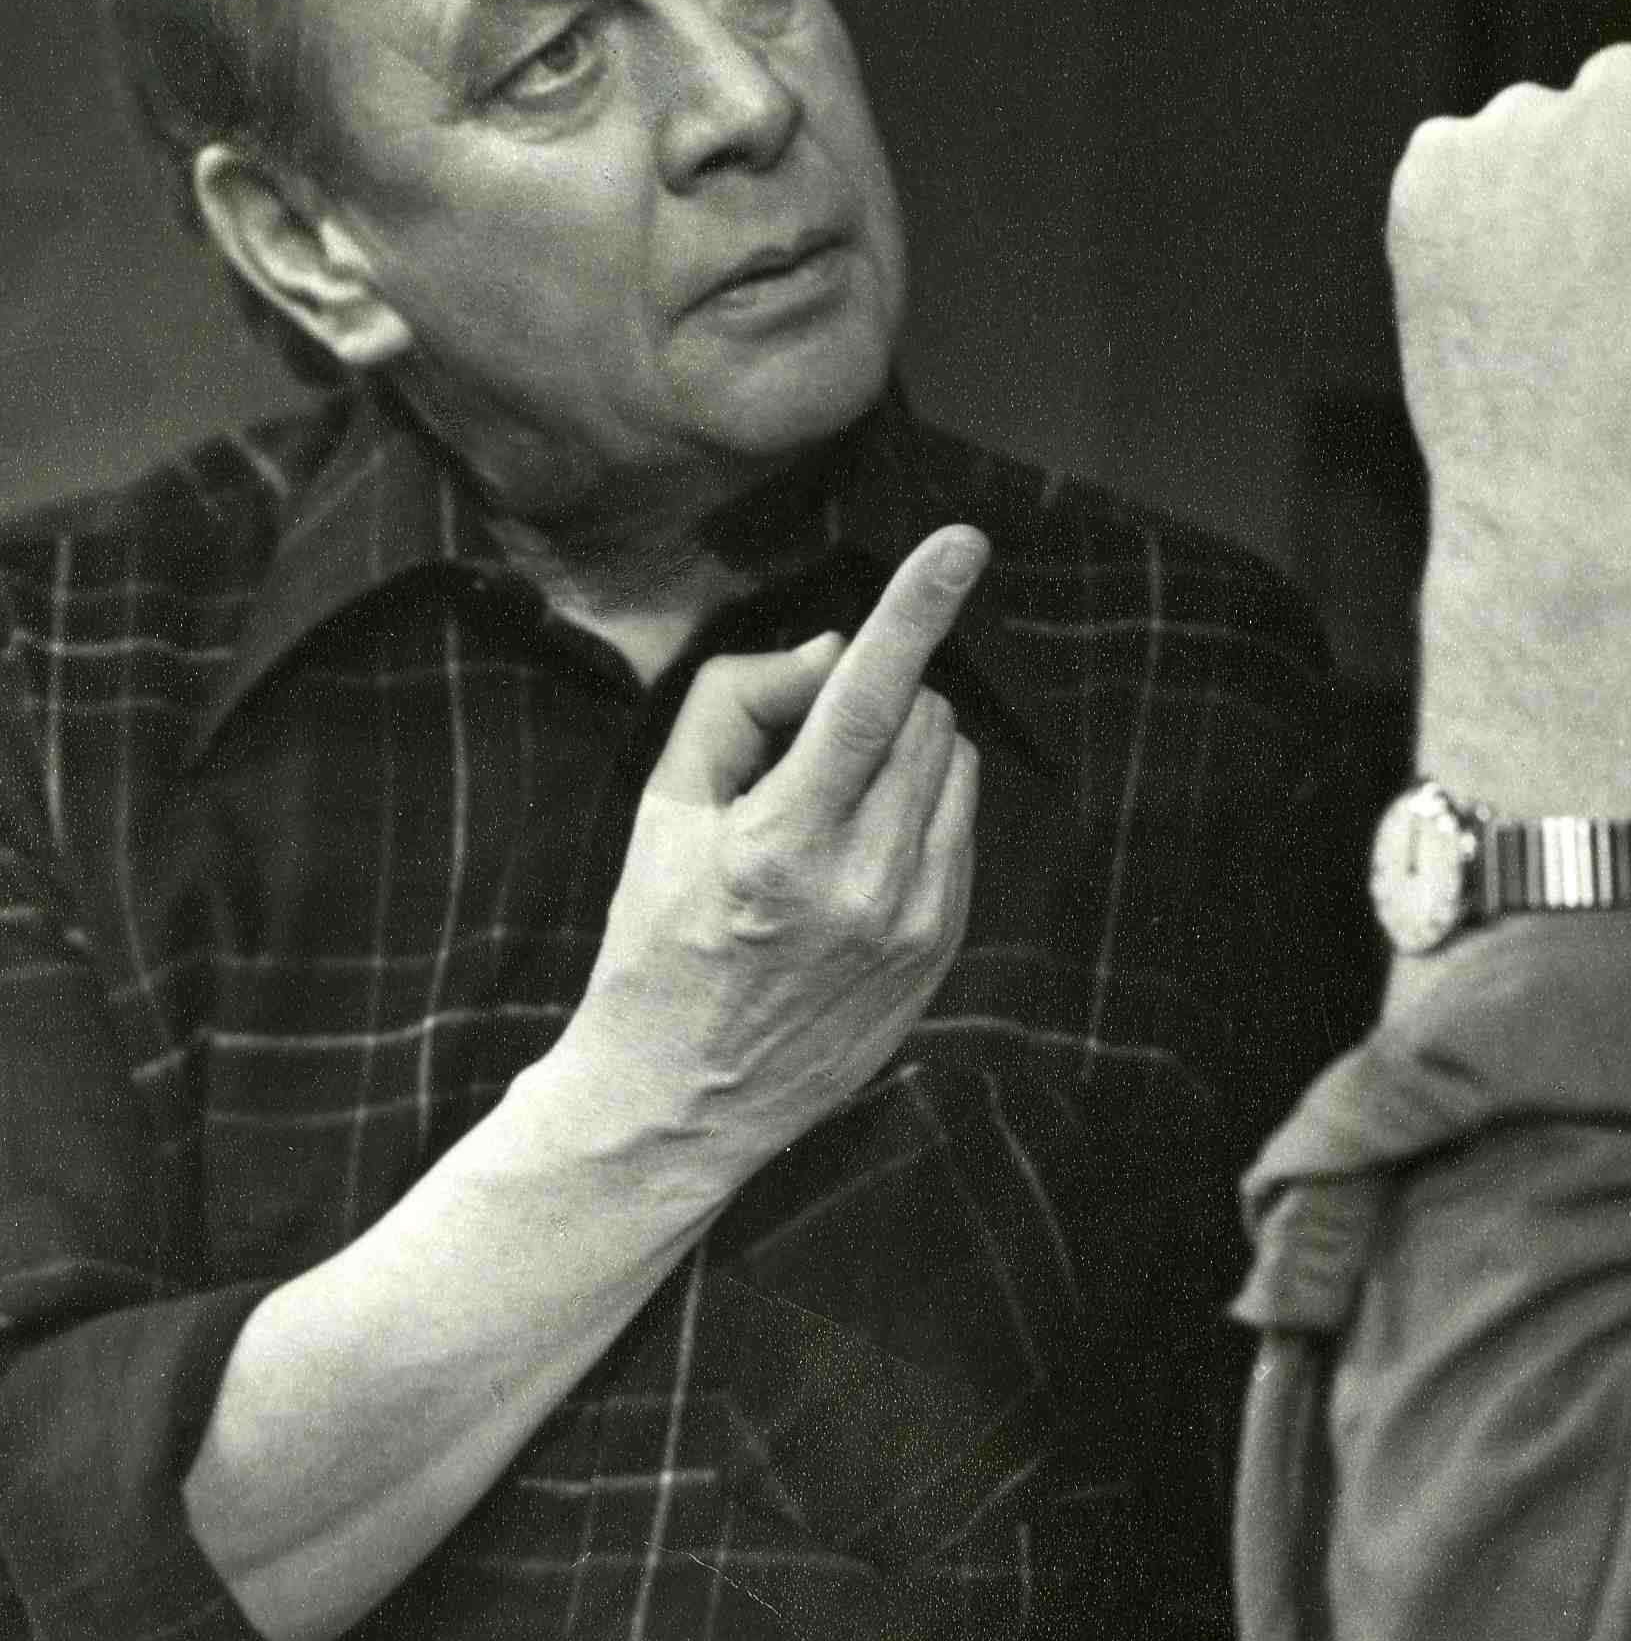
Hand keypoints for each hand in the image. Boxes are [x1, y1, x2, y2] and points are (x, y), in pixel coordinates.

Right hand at [548, 525, 986, 1178]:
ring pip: (955, 766)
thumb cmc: (659, 937)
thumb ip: (740, 703)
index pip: (863, 697)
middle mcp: (861, 885)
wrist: (680, 1097)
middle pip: (922, 719)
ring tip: (830, 808)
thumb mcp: (663, 810)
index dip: (915, 609)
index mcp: (778, 844)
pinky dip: (920, 809)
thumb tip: (836, 651)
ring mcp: (915, 923)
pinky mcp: (943, 949)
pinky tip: (858, 853)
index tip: (962, 543)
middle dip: (878, 702)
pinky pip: (961, 826)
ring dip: (907, 752)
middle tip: (806, 753)